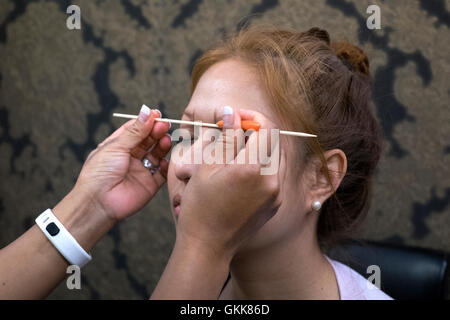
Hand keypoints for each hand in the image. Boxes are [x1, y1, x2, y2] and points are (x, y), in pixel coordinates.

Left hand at [70, 105, 171, 223]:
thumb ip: (135, 130)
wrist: (98, 203)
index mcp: (118, 146)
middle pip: (148, 140)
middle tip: (164, 126)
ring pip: (156, 154)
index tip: (157, 115)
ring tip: (166, 140)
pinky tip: (165, 160)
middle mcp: (130, 157)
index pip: (136, 129)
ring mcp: (140, 170)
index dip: (147, 122)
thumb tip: (147, 111)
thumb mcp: (116, 146)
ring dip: (163, 146)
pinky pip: (162, 173)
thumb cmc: (99, 173)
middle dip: (157, 132)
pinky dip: (166, 165)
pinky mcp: (150, 184)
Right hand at [176, 107, 283, 261]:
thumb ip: (226, 137)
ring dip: (259, 148)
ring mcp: (276, 194)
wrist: (207, 245)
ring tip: (235, 153)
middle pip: (273, 141)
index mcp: (253, 168)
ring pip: (275, 157)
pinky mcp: (275, 204)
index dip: (251, 117)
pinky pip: (274, 175)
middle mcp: (271, 180)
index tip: (235, 117)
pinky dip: (261, 165)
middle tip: (233, 133)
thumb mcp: (207, 166)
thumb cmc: (200, 206)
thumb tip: (232, 112)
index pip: (265, 128)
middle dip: (256, 131)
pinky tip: (241, 171)